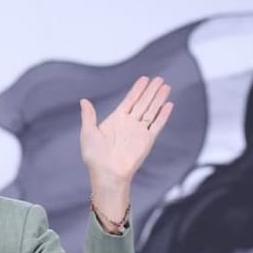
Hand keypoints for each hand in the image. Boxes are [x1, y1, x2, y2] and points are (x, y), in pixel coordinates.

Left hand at [80, 76, 172, 224]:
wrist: (107, 174)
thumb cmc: (95, 157)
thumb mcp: (88, 132)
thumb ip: (89, 116)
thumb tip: (84, 101)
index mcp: (116, 120)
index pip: (129, 101)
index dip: (137, 90)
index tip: (144, 79)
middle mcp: (129, 124)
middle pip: (143, 103)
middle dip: (151, 91)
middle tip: (159, 78)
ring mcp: (139, 131)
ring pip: (152, 111)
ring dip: (159, 99)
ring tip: (166, 86)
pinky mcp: (147, 140)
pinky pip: (157, 125)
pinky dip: (163, 115)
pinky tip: (168, 104)